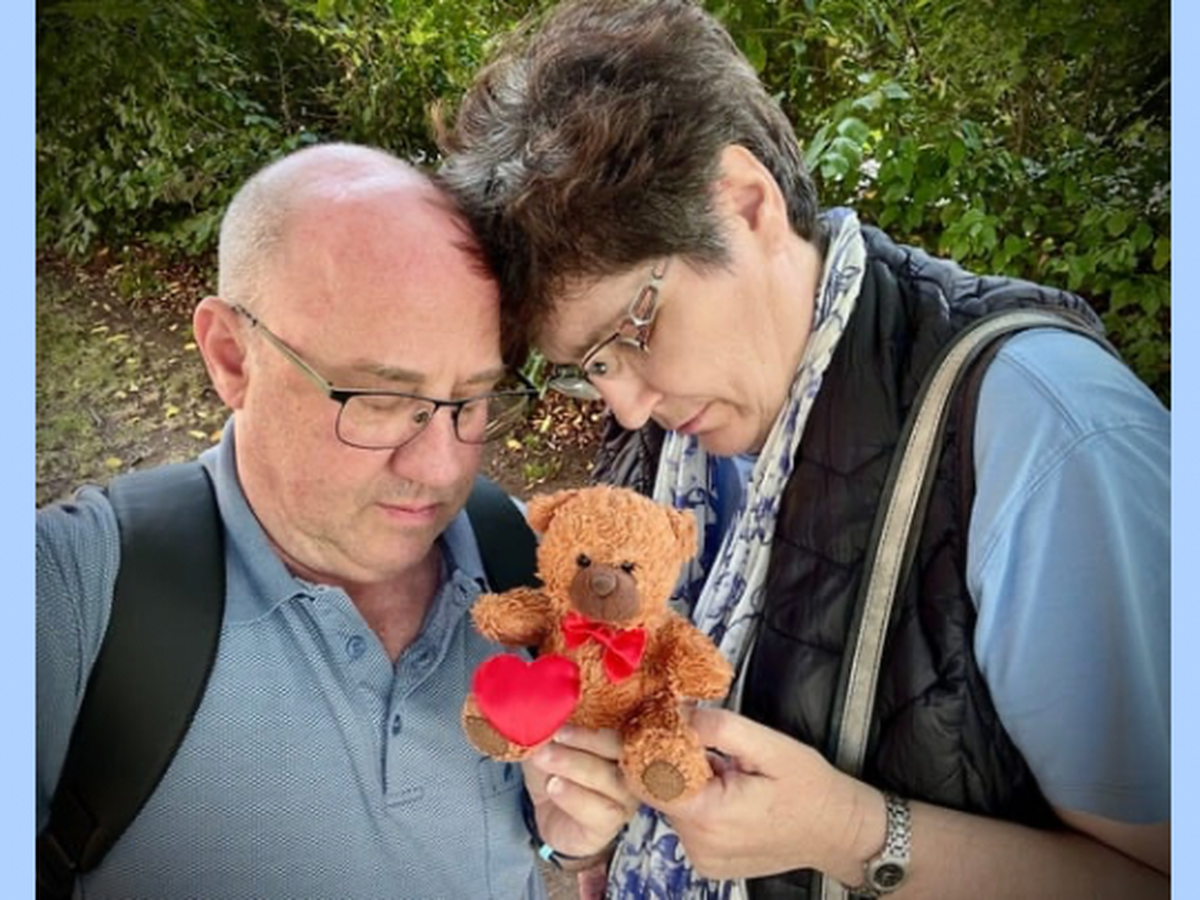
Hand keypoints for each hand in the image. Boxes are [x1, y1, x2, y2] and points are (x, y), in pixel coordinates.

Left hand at [523, 724, 639, 860]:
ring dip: (574, 765)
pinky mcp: (611, 824)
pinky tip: (554, 786)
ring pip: (610, 778)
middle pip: (620, 748)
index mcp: (620, 740)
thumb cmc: (556, 769)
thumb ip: (553, 726)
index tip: (566, 717)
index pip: (622, 724)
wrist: (551, 813)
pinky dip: (575, 796)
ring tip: (544, 759)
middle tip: (555, 735)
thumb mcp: (549, 742)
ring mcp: (625, 798)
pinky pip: (602, 810)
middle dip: (585, 740)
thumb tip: (544, 711)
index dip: (596, 720)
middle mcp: (630, 767)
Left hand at [641, 707, 877, 882]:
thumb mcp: (768, 744)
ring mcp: (703, 859)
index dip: (650, 749)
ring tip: (730, 774)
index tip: (667, 728)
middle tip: (715, 751)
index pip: (648, 780)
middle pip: (661, 792)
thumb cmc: (811, 789)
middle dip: (678, 765)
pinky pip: (690, 824)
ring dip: (692, 784)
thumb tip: (677, 713)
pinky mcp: (709, 863)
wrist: (839, 832)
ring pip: (674, 807)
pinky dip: (702, 805)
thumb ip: (718, 727)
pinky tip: (732, 796)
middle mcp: (699, 845)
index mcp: (709, 816)